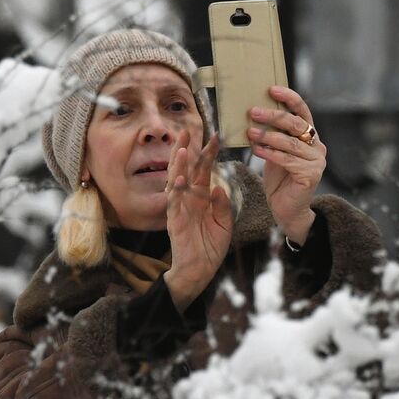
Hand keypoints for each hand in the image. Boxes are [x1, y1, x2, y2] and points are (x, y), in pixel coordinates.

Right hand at [164, 130, 232, 312]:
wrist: (201, 269)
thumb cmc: (210, 246)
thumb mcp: (223, 223)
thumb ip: (222, 205)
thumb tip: (219, 187)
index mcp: (201, 197)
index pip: (204, 170)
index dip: (208, 154)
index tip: (215, 136)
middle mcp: (189, 198)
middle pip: (187, 169)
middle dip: (186, 149)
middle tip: (187, 129)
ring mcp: (180, 208)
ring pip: (176, 181)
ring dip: (177, 165)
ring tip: (180, 147)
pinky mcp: (174, 220)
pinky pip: (174, 203)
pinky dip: (176, 190)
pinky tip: (178, 179)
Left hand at [247, 85, 325, 245]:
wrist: (287, 208)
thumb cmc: (280, 178)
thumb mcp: (276, 150)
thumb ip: (274, 134)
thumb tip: (254, 112)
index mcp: (311, 137)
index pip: (303, 112)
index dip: (289, 98)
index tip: (271, 89)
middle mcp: (318, 147)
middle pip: (296, 125)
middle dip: (273, 116)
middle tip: (252, 111)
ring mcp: (317, 162)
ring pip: (290, 143)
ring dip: (267, 136)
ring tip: (250, 132)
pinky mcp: (311, 175)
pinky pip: (287, 160)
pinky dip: (269, 153)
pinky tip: (256, 150)